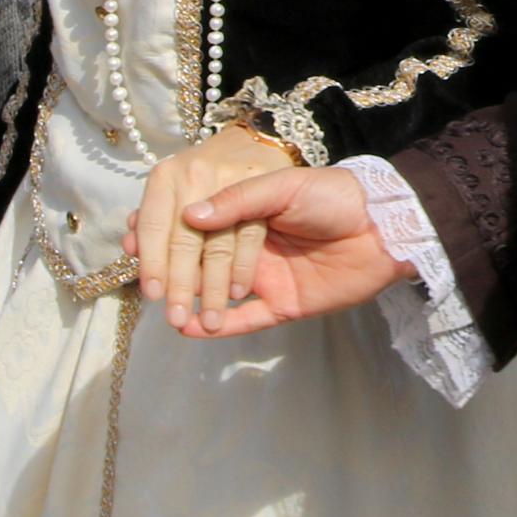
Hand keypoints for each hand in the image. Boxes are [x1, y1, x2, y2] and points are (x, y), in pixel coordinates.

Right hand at [148, 164, 410, 336]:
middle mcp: (249, 245)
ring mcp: (264, 277)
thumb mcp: (283, 185)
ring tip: (168, 313)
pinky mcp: (283, 305)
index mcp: (245, 212)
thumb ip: (237, 201)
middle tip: (145, 286)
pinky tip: (193, 330)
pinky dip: (219, 328)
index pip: (195, 226)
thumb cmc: (335, 196)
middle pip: (200, 263)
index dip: (164, 234)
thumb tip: (188, 216)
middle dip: (171, 275)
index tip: (131, 241)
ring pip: (217, 295)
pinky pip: (245, 320)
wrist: (385, 228)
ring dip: (192, 304)